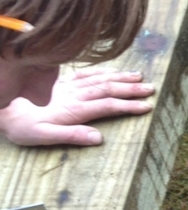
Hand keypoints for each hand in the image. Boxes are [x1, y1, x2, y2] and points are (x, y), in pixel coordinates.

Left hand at [0, 68, 154, 145]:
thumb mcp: (43, 137)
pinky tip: (111, 71)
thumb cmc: (21, 126)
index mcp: (72, 109)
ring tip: (140, 76)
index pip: (107, 105)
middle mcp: (73, 94)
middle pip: (107, 89)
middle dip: (131, 88)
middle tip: (151, 89)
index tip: (147, 106)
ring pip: (99, 79)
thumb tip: (98, 138)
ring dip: (120, 77)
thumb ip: (71, 136)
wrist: (2, 108)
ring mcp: (67, 86)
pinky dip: (101, 71)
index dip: (128, 105)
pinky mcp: (60, 82)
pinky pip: (85, 74)